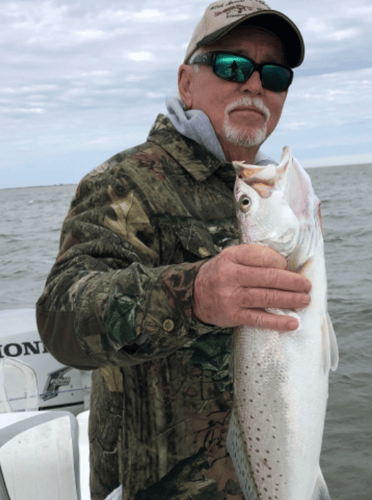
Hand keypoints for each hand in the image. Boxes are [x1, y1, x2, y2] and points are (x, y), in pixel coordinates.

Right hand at [192, 244, 311, 331]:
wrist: (194, 294)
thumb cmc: (221, 273)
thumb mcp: (232, 257)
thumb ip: (255, 257)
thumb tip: (286, 266)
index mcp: (231, 256)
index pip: (262, 256)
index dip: (280, 262)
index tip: (290, 267)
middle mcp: (230, 276)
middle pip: (268, 277)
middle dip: (292, 282)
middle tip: (307, 285)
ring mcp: (231, 297)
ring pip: (266, 297)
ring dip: (290, 299)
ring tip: (305, 300)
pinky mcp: (233, 315)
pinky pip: (259, 319)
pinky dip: (277, 321)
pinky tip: (292, 323)